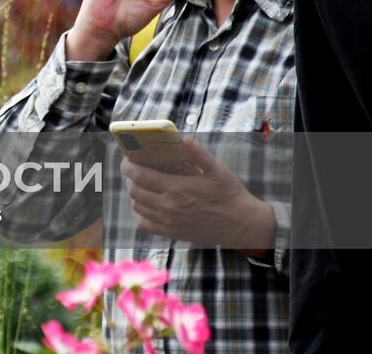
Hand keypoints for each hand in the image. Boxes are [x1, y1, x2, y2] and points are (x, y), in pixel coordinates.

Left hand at [120, 139, 276, 254]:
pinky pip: (144, 225)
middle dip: (131, 179)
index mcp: (177, 188)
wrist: (243, 225)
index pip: (139, 176)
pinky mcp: (172, 233)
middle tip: (136, 170)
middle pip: (134, 191)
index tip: (128, 160)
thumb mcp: (218, 170)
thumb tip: (183, 138)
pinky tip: (148, 206)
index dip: (128, 166)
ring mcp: (168, 222)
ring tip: (142, 186)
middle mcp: (168, 206)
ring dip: (135, 195)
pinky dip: (141, 214)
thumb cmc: (230, 195)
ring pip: (137, 207)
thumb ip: (198, 154)